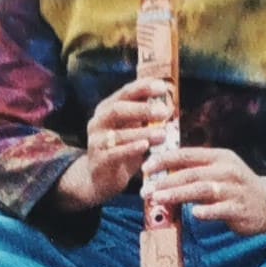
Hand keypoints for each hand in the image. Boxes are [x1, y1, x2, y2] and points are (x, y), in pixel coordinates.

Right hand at [57, 78, 173, 208]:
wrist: (100, 179)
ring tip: (163, 134)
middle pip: (118, 109)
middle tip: (164, 112)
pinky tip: (145, 147)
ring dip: (143, 133)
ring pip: (118, 134)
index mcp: (107, 108)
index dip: (143, 88)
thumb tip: (170, 103)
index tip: (163, 87)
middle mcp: (98, 121)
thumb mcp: (133, 129)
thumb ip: (146, 117)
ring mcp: (96, 141)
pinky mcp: (99, 161)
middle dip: (143, 109)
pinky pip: (115, 153)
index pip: (125, 93)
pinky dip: (131, 149)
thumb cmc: (123, 149)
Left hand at [150, 147, 265, 236]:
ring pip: (203, 190)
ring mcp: (234, 189)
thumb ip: (193, 172)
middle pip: (191, 173)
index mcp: (218, 157)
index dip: (165, 160)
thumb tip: (160, 175)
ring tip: (159, 200)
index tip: (145, 168)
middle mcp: (227, 170)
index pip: (187, 154)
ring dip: (178, 194)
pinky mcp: (240, 208)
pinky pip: (221, 209)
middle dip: (166, 182)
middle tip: (146, 191)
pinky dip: (208, 211)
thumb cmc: (234, 187)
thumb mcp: (217, 171)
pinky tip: (194, 214)